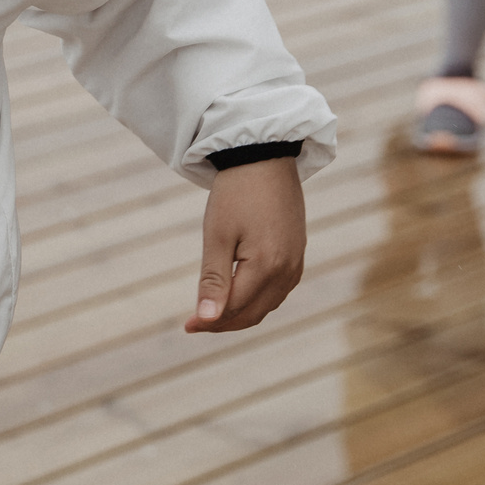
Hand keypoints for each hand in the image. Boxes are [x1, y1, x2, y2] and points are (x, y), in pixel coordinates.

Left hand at [187, 158, 305, 332]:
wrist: (264, 158)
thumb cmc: (236, 194)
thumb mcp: (217, 236)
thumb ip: (213, 280)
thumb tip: (206, 319)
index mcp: (267, 266)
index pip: (235, 309)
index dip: (209, 321)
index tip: (186, 326)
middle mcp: (288, 270)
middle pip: (254, 313)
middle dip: (224, 323)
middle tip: (195, 323)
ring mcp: (296, 263)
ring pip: (267, 305)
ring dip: (240, 313)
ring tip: (212, 312)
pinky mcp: (298, 255)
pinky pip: (278, 291)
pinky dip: (257, 299)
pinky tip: (238, 295)